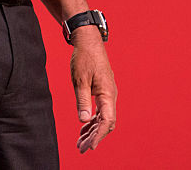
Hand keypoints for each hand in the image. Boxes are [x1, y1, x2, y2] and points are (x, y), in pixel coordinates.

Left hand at [70, 28, 116, 152]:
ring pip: (103, 118)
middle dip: (95, 137)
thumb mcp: (80, 80)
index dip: (99, 136)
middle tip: (81, 148)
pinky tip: (83, 127)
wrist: (88, 42)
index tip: (90, 147)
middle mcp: (111, 95)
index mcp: (108, 93)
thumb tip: (83, 119)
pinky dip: (92, 121)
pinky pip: (101, 111)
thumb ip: (82, 101)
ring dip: (93, 131)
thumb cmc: (84, 59)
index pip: (106, 121)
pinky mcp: (103, 91)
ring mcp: (108, 94)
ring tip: (80, 142)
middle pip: (106, 123)